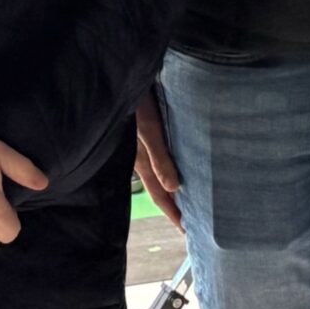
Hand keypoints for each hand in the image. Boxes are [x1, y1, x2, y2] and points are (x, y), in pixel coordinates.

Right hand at [135, 96, 182, 232]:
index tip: (185, 231)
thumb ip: (159, 157)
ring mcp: (140, 144)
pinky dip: (168, 165)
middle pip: (160, 186)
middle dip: (173, 203)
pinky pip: (158, 155)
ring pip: (159, 171)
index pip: (160, 193)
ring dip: (172, 185)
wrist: (119, 77)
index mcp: (141, 161)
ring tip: (188, 196)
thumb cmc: (133, 102)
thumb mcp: (148, 130)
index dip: (173, 212)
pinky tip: (176, 163)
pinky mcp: (144, 131)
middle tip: (190, 220)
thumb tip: (174, 188)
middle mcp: (141, 156)